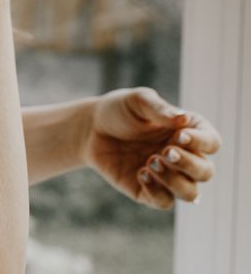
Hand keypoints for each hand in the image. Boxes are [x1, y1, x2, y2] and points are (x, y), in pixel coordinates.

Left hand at [79, 87, 221, 209]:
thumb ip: (159, 108)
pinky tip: (141, 174)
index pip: (212, 142)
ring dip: (175, 181)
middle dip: (189, 164)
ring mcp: (167, 176)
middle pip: (206, 172)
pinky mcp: (148, 191)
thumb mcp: (137, 101)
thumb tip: (183, 119)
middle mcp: (182, 156)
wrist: (90, 128)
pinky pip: (164, 202)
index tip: (179, 135)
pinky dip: (157, 192)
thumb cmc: (118, 110)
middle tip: (165, 152)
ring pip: (190, 193)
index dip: (201, 142)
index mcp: (187, 132)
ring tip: (150, 162)